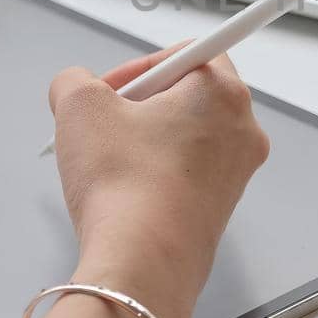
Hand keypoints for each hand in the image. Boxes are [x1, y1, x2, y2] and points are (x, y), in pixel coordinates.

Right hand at [47, 44, 269, 317]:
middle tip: (104, 122)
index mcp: (223, 92)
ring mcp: (237, 174)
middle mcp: (243, 130)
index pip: (189, 53)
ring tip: (108, 160)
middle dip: (142, 102)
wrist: (142, 264)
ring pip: (187, 136)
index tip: (110, 90)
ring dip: (146, 138)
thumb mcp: (79, 107)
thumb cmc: (122, 180)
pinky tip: (124, 191)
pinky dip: (157, 172)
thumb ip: (74, 81)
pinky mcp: (222, 210)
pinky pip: (187, 173)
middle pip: (190, 95)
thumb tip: (76, 87)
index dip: (141, 64)